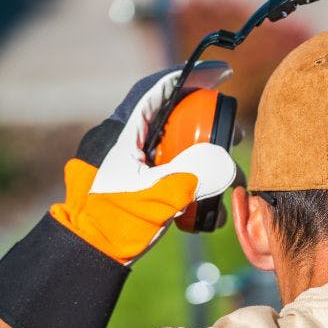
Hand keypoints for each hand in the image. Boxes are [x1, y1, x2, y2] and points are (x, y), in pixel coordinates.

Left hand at [50, 65, 236, 264]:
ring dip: (211, 162)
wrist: (92, 254)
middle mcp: (134, 142)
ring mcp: (141, 163)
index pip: (158, 92)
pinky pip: (180, 174)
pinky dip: (200, 186)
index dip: (190, 77)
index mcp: (125, 133)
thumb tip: (228, 165)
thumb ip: (190, 177)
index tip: (221, 72)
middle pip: (177, 118)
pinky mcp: (148, 184)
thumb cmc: (113, 223)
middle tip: (236, 135)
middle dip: (211, 126)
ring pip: (183, 148)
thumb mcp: (154, 196)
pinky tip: (213, 211)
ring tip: (231, 180)